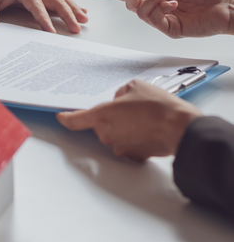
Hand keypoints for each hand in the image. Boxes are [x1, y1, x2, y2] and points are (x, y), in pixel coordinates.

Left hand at [57, 79, 201, 160]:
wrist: (180, 128)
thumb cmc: (158, 107)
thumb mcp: (135, 86)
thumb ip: (120, 92)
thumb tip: (119, 99)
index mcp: (103, 115)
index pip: (76, 120)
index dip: (67, 118)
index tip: (60, 117)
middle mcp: (107, 133)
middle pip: (100, 124)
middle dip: (110, 116)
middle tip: (129, 108)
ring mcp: (119, 146)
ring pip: (114, 134)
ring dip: (123, 126)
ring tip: (143, 117)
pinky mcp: (133, 155)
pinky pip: (127, 143)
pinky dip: (134, 137)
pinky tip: (147, 128)